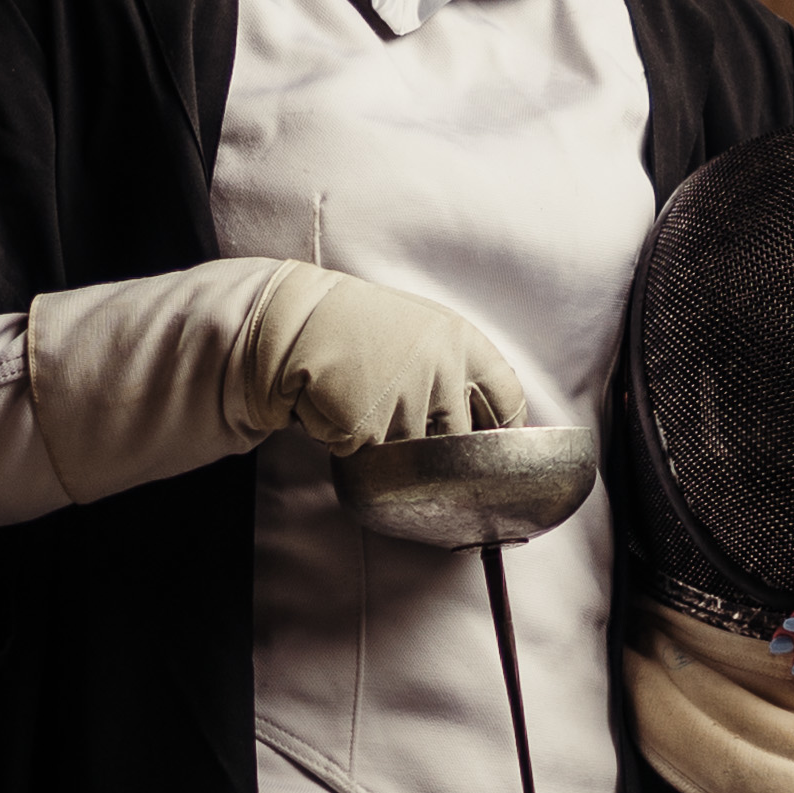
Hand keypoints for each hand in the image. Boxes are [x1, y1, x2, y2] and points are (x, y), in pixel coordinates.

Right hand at [19, 259, 528, 501]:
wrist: (286, 327)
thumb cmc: (352, 331)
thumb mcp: (416, 334)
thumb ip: (453, 372)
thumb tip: (489, 432)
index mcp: (460, 340)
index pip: (507, 400)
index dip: (502, 433)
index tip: (493, 452)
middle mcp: (442, 368)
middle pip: (462, 445)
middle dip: (441, 456)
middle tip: (416, 451)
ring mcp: (406, 399)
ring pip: (417, 461)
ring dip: (394, 455)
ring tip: (365, 418)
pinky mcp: (369, 426)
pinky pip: (376, 464)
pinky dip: (359, 454)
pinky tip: (341, 423)